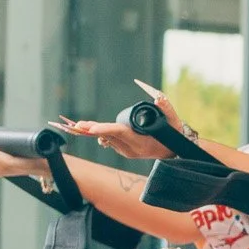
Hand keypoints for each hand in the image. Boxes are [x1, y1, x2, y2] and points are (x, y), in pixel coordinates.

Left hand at [55, 91, 188, 160]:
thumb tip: (158, 97)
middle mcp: (131, 149)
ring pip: (106, 139)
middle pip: (108, 136)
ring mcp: (127, 152)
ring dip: (92, 131)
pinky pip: (109, 141)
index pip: (121, 134)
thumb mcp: (174, 121)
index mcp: (141, 142)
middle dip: (91, 129)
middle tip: (74, 124)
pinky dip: (99, 133)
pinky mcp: (124, 151)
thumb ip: (167, 108)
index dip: (105, 129)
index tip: (91, 128)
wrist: (174, 151)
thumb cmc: (174, 134)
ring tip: (75, 124)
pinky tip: (86, 128)